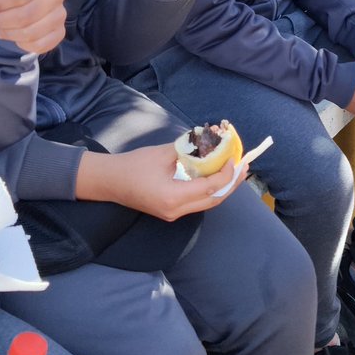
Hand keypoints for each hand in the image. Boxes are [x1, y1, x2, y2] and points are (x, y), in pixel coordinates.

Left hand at [0, 0, 65, 53]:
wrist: (9, 13)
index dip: (1, 4)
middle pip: (28, 15)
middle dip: (4, 20)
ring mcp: (60, 15)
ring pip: (33, 32)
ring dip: (10, 33)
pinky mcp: (58, 33)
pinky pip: (41, 44)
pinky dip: (22, 43)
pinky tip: (14, 37)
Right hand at [76, 144, 246, 221]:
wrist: (110, 182)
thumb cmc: (133, 165)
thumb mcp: (163, 153)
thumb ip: (189, 149)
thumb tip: (211, 140)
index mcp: (173, 197)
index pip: (210, 188)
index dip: (226, 174)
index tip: (234, 158)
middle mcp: (176, 211)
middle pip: (214, 200)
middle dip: (232, 184)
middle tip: (244, 167)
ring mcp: (173, 214)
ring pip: (207, 204)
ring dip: (223, 188)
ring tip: (236, 171)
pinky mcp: (171, 211)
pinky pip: (198, 203)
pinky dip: (210, 190)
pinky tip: (217, 176)